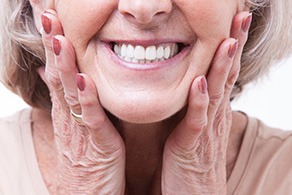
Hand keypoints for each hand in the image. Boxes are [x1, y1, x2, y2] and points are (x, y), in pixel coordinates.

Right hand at [38, 10, 124, 193]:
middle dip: (52, 44)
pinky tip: (83, 79)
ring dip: (63, 65)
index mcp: (66, 109)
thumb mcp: (73, 124)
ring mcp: (80, 128)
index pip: (55, 69)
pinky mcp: (96, 143)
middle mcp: (68, 115)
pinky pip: (90, 118)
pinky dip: (86, 98)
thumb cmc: (84, 157)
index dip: (51, 43)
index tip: (47, 16)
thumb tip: (50, 74)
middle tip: (46, 14)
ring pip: (69, 92)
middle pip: (57, 74)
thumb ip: (66, 98)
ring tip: (59, 38)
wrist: (86, 194)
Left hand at [162, 12, 251, 193]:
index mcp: (211, 112)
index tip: (233, 23)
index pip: (224, 74)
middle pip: (227, 76)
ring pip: (216, 93)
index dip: (229, 48)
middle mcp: (213, 117)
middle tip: (241, 18)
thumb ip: (196, 108)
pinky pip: (196, 120)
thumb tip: (195, 86)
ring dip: (222, 67)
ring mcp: (204, 131)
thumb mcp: (195, 129)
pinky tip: (200, 82)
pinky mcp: (191, 146)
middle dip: (234, 46)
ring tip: (228, 41)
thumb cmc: (191, 162)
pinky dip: (199, 101)